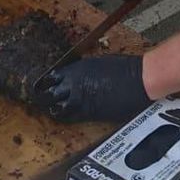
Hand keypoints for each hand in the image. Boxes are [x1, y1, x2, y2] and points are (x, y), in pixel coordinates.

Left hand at [35, 55, 151, 123]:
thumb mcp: (97, 62)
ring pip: (58, 108)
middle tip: (41, 100)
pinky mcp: (90, 113)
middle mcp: (74, 85)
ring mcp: (81, 100)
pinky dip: (66, 116)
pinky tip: (65, 116)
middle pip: (50, 94)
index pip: (52, 77)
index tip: (43, 85)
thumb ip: (82, 70)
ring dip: (54, 108)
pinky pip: (71, 117)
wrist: (138, 80)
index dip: (46, 82)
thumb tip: (74, 76)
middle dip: (45, 97)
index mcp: (76, 69)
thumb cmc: (122, 67)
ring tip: (52, 109)